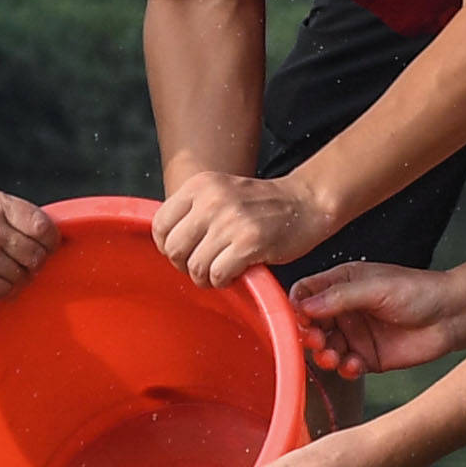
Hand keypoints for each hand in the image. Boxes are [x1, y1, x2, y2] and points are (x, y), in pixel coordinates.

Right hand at [0, 188, 57, 305]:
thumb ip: (12, 215)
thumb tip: (54, 236)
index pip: (43, 226)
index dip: (49, 243)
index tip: (42, 250)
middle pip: (35, 255)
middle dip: (30, 265)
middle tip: (12, 265)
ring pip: (20, 276)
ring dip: (12, 281)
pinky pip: (3, 292)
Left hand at [151, 160, 335, 286]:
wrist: (306, 203)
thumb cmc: (262, 206)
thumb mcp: (221, 192)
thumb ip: (192, 211)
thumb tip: (166, 245)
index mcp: (200, 185)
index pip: (159, 225)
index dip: (168, 247)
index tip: (186, 252)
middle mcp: (212, 199)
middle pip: (173, 249)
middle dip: (185, 266)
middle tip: (204, 266)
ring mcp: (231, 219)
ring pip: (195, 266)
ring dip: (206, 278)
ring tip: (221, 272)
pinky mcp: (249, 241)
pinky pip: (217, 275)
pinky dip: (223, 281)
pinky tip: (235, 274)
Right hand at [286, 261, 465, 376]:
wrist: (451, 316)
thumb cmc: (418, 291)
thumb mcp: (375, 288)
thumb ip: (339, 297)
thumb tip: (303, 305)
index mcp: (342, 284)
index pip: (305, 293)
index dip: (296, 307)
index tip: (296, 320)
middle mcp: (344, 309)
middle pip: (310, 325)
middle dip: (309, 336)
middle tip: (317, 342)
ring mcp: (355, 334)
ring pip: (325, 348)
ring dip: (325, 355)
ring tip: (334, 357)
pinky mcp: (367, 357)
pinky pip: (345, 366)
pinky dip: (345, 368)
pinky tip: (355, 365)